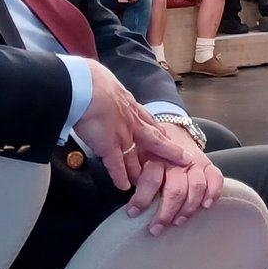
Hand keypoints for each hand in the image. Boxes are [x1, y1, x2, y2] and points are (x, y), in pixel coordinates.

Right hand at [71, 63, 209, 231]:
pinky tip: (125, 187)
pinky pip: (117, 165)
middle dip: (168, 153)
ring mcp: (122, 135)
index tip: (168, 141)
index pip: (150, 123)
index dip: (160, 133)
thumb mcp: (108, 86)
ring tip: (148, 183)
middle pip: (155, 141)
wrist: (85, 85)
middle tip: (182, 164)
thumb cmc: (92, 81)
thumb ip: (111, 94)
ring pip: (137, 157)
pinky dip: (121, 177)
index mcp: (131, 107)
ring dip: (142, 171)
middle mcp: (131, 123)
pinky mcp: (109, 146)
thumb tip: (103, 90)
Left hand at [127, 122, 224, 235]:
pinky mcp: (208, 165)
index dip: (142, 199)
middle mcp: (177, 161)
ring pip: (196, 187)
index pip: (150, 179)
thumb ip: (135, 174)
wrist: (174, 132)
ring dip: (187, 208)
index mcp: (157, 157)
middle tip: (156, 228)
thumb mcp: (139, 158)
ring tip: (178, 222)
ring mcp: (195, 163)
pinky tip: (206, 206)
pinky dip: (213, 192)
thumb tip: (128, 199)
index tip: (133, 213)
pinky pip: (216, 178)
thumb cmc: (154, 152)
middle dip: (166, 212)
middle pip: (175, 189)